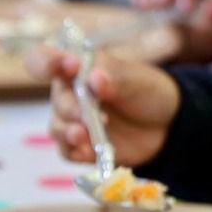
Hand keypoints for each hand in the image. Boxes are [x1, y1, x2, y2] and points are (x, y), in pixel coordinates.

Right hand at [28, 48, 180, 166]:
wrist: (167, 126)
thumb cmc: (147, 93)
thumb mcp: (137, 80)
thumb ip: (115, 78)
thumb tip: (95, 78)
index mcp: (76, 69)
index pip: (44, 60)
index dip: (47, 61)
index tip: (69, 66)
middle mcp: (68, 95)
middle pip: (56, 101)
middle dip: (69, 108)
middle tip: (86, 115)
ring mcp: (73, 122)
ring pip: (57, 128)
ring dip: (68, 132)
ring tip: (84, 136)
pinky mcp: (81, 147)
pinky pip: (67, 152)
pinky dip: (75, 151)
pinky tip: (87, 152)